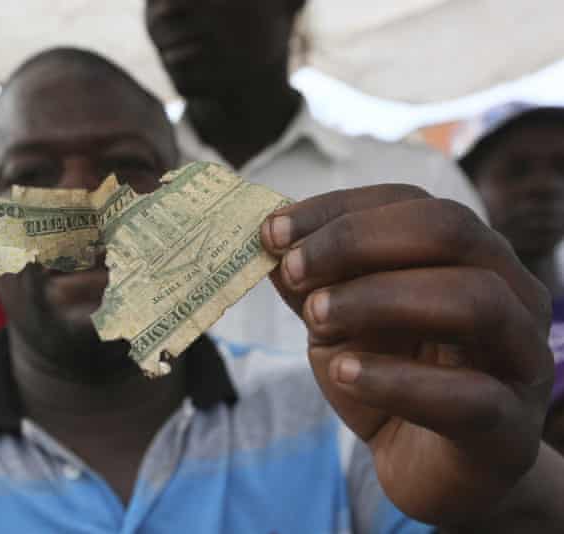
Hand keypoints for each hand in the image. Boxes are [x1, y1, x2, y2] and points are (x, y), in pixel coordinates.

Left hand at [261, 185, 552, 524]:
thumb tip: (267, 237)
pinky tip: (345, 373)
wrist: (429, 469)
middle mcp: (509, 292)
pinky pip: (468, 395)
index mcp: (468, 256)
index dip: (337, 210)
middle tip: (293, 268)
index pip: (410, 203)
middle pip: (451, 231)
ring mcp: (521, 359)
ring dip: (381, 297)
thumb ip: (312, 283)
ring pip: (474, 299)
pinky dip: (398, 379)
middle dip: (357, 240)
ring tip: (315, 316)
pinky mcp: (508, 429)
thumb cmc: (388, 380)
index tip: (272, 229)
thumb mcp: (338, 324)